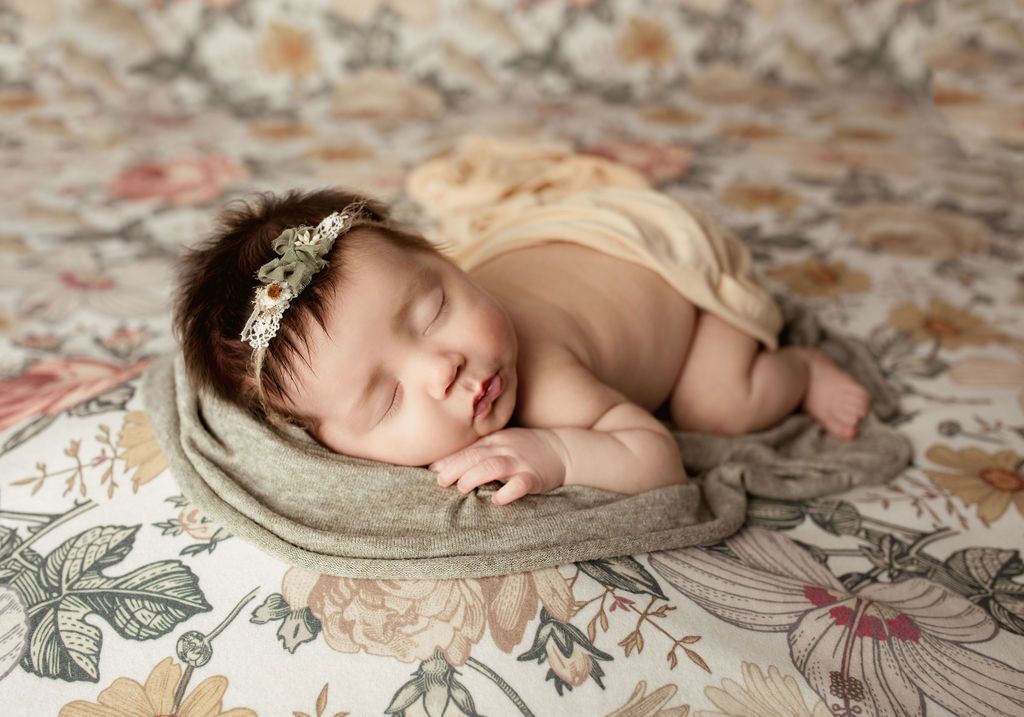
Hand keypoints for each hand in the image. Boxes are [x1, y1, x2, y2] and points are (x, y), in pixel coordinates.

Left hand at [429, 427, 567, 504]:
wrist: (562, 450)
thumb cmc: (526, 449)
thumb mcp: (502, 442)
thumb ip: (478, 451)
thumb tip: (443, 465)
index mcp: (495, 440)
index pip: (468, 449)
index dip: (449, 459)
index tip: (431, 470)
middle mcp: (506, 448)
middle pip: (476, 456)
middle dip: (456, 468)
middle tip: (441, 481)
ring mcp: (521, 462)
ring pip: (494, 466)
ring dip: (475, 476)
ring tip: (462, 488)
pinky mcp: (534, 477)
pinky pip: (520, 484)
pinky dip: (508, 492)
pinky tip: (497, 500)